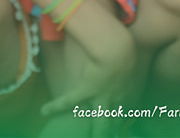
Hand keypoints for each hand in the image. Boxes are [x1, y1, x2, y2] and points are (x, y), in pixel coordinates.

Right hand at [41, 9, 134, 133]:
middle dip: (109, 134)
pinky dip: (55, 106)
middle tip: (108, 137)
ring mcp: (101, 99)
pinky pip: (68, 101)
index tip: (118, 129)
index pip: (126, 116)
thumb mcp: (134, 59)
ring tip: (86, 137)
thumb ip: (131, 62)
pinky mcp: (85, 91)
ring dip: (96, 134)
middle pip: (112, 126)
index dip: (121, 124)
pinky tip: (45, 111)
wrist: (117, 50)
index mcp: (129, 95)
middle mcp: (116, 102)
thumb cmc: (128, 51)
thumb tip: (131, 58)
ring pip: (99, 125)